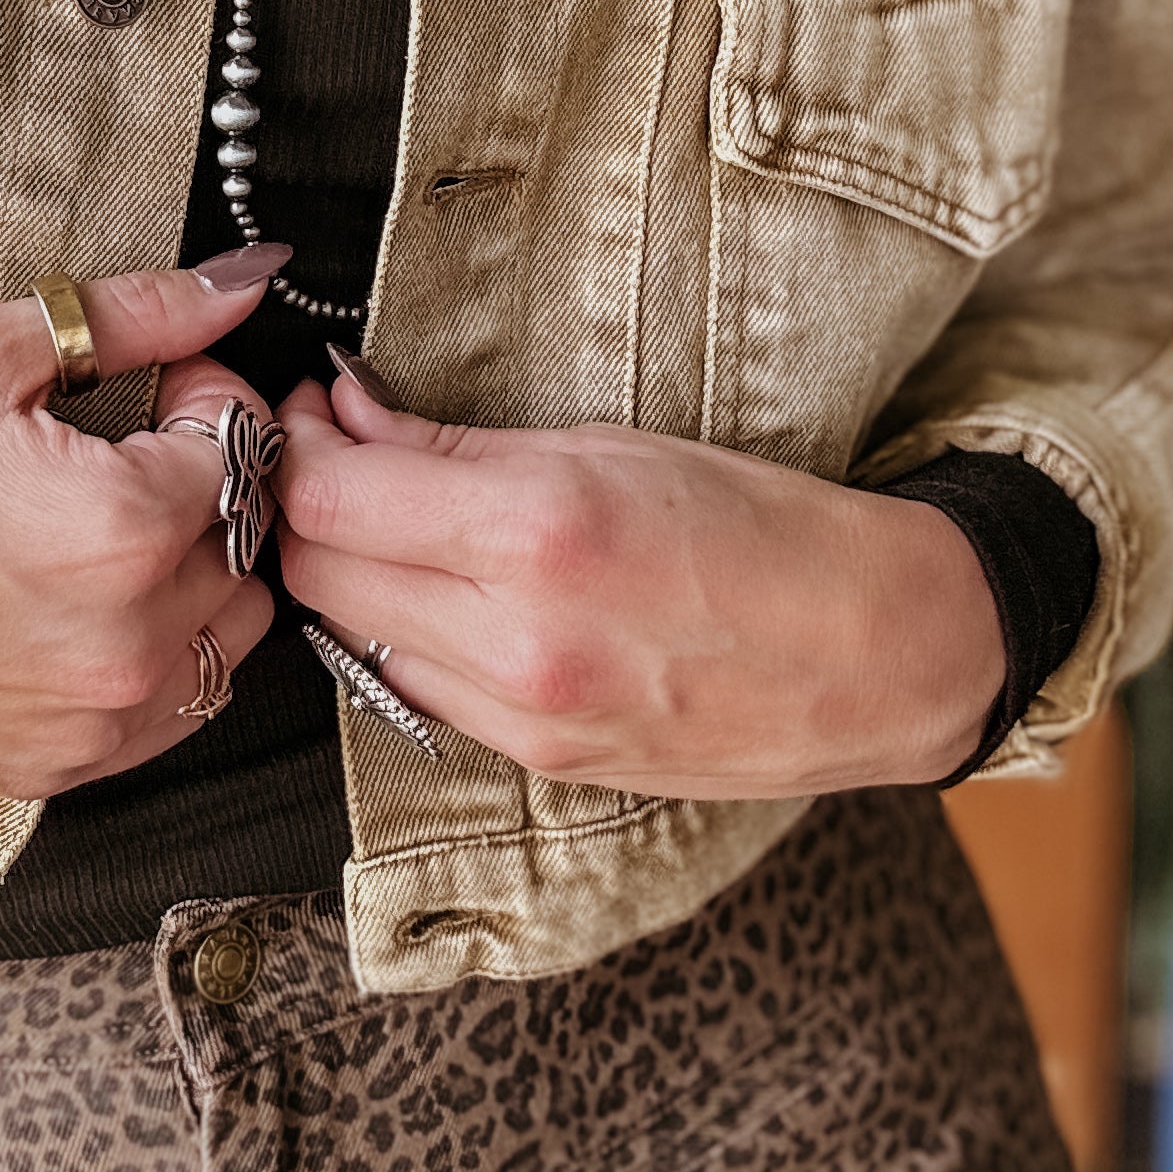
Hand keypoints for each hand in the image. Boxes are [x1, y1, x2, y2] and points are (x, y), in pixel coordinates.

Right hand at [0, 252, 287, 798]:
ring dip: (197, 581)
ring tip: (111, 541)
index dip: (205, 405)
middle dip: (208, 490)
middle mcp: (130, 634)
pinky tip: (88, 615)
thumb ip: (133, 315)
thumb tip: (243, 281)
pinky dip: (156, 659)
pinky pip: (172, 713)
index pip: (242, 449)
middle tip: (129, 460)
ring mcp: (99, 715)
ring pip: (226, 637)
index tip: (158, 397)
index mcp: (123, 524)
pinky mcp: (65, 765)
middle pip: (244, 544)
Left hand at [274, 373, 1004, 798]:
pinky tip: (442, 589)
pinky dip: (400, 634)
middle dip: (307, 505)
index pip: (330, 497)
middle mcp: (514, 639)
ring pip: (352, 639)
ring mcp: (521, 717)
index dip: (295, 443)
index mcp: (536, 532)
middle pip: (321, 572)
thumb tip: (347, 413)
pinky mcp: (534, 763)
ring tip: (391, 514)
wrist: (877, 657)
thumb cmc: (764, 528)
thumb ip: (457, 441)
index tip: (308, 408)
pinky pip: (413, 691)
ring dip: (348, 573)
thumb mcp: (612, 444)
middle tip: (335, 450)